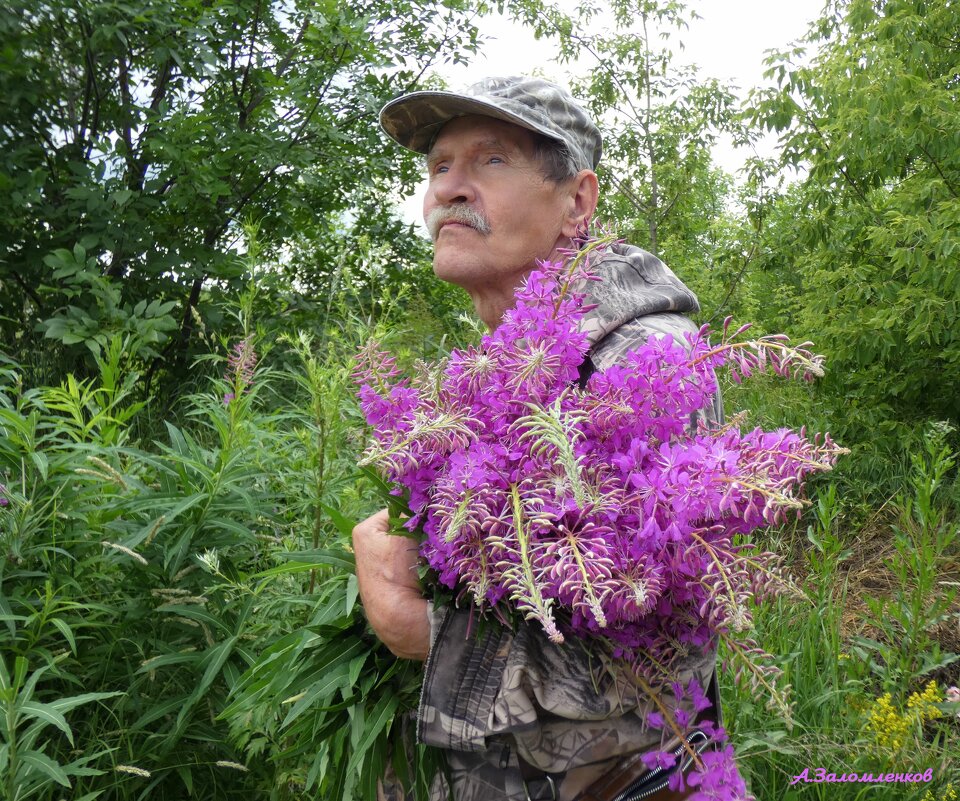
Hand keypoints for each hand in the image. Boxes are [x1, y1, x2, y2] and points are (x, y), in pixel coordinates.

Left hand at [352, 509, 429, 659]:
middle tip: (433, 539)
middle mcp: (368, 546)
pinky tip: (429, 571)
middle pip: (405, 529)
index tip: (431, 522)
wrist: (400, 618)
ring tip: (432, 556)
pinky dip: (422, 564)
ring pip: (411, 546)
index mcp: (365, 531)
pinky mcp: (393, 582)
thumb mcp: (405, 534)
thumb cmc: (397, 573)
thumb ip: (414, 513)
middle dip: (420, 533)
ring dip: (423, 549)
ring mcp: (381, 566)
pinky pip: (412, 563)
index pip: (398, 510)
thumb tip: (426, 502)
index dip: (417, 514)